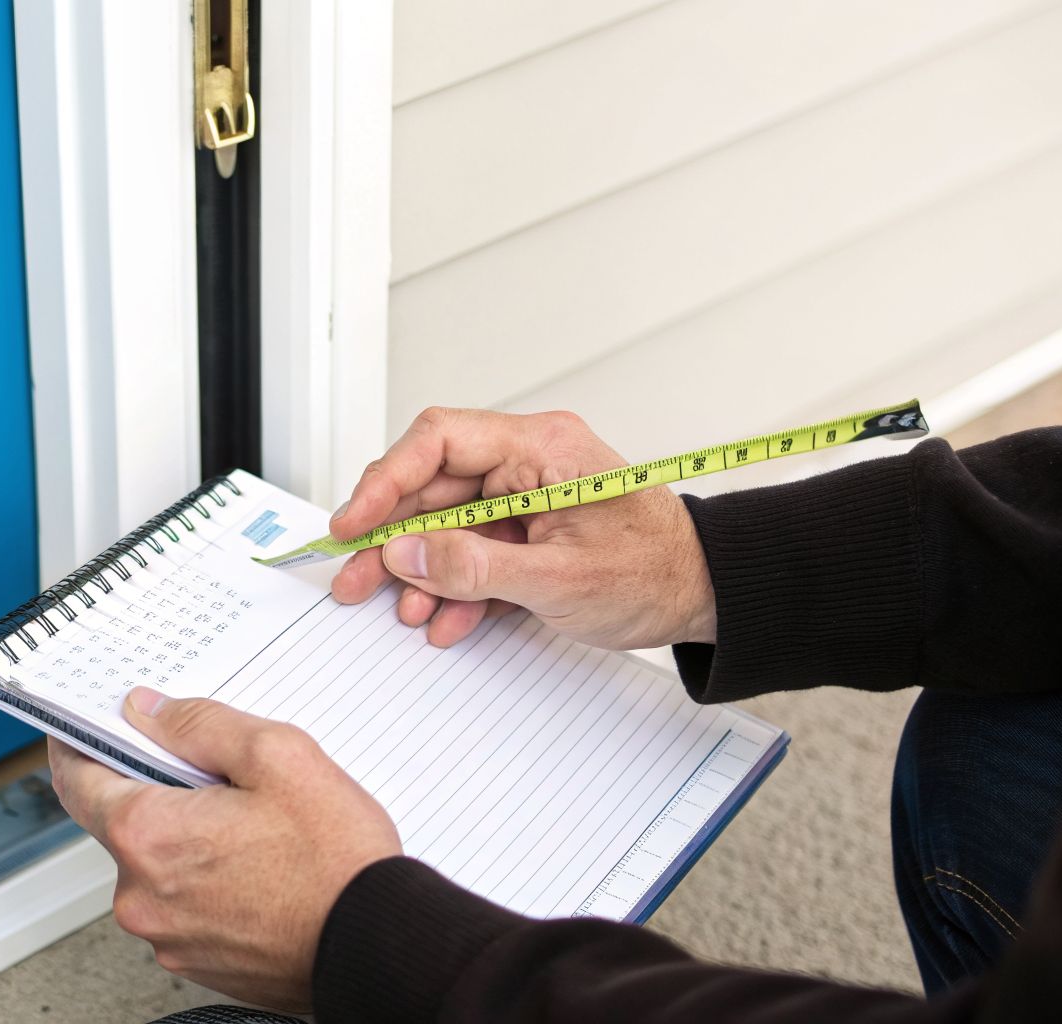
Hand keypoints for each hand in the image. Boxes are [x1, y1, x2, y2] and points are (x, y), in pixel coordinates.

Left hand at [48, 688, 400, 1010]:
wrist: (380, 945)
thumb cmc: (337, 862)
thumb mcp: (277, 755)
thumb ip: (199, 724)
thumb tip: (148, 711)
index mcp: (147, 836)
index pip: (77, 779)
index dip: (78, 744)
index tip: (83, 728)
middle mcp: (142, 895)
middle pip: (123, 821)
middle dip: (160, 790)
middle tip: (217, 774)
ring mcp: (168, 936)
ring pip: (158, 864)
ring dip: (188, 838)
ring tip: (255, 827)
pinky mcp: (197, 962)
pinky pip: (184, 904)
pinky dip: (207, 880)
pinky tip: (259, 867)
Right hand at [330, 407, 716, 649]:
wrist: (706, 596)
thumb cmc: (658, 574)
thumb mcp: (559, 579)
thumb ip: (473, 566)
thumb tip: (405, 553)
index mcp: (540, 448)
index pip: (438, 441)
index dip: (385, 481)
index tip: (355, 524)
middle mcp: (528, 462)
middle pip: (432, 487)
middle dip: (392, 538)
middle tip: (356, 577)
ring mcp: (526, 497)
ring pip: (446, 524)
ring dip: (420, 570)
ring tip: (402, 609)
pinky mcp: (528, 531)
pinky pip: (473, 550)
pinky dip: (453, 586)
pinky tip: (442, 618)